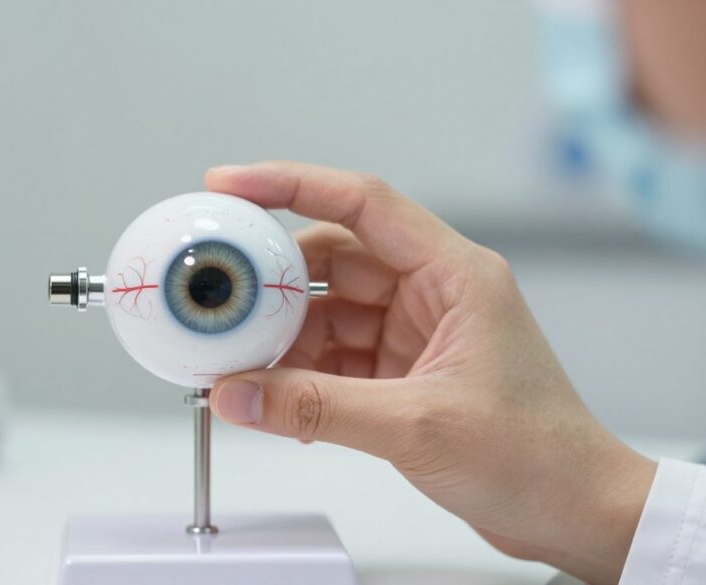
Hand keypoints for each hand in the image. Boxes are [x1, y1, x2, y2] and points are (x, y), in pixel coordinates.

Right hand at [204, 161, 656, 584]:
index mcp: (452, 274)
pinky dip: (301, 376)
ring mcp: (412, 333)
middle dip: (275, 285)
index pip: (362, 204)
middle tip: (222, 305)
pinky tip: (276, 402)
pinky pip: (333, 358)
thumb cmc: (536, 455)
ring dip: (283, 341)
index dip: (290, 185)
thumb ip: (316, 407)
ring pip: (327, 315)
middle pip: (332, 263)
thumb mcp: (416, 424)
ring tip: (240, 367)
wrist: (572, 512)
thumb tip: (237, 394)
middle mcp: (429, 293)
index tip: (232, 187)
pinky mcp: (400, 374)